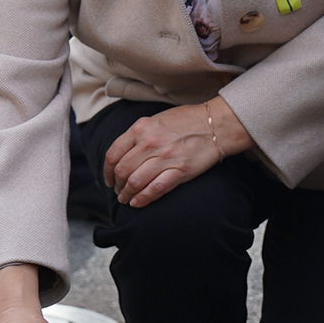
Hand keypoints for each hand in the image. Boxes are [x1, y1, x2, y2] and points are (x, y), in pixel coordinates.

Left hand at [101, 99, 245, 207]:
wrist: (216, 124)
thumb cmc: (187, 120)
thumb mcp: (156, 120)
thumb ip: (138, 135)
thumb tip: (122, 154)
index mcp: (141, 128)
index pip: (113, 154)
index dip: (107, 171)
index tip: (110, 179)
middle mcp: (150, 142)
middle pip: (122, 171)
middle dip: (117, 185)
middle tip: (119, 192)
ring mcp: (165, 157)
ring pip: (135, 182)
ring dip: (127, 194)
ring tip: (126, 199)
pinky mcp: (180, 170)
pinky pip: (155, 189)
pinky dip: (143, 199)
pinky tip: (138, 202)